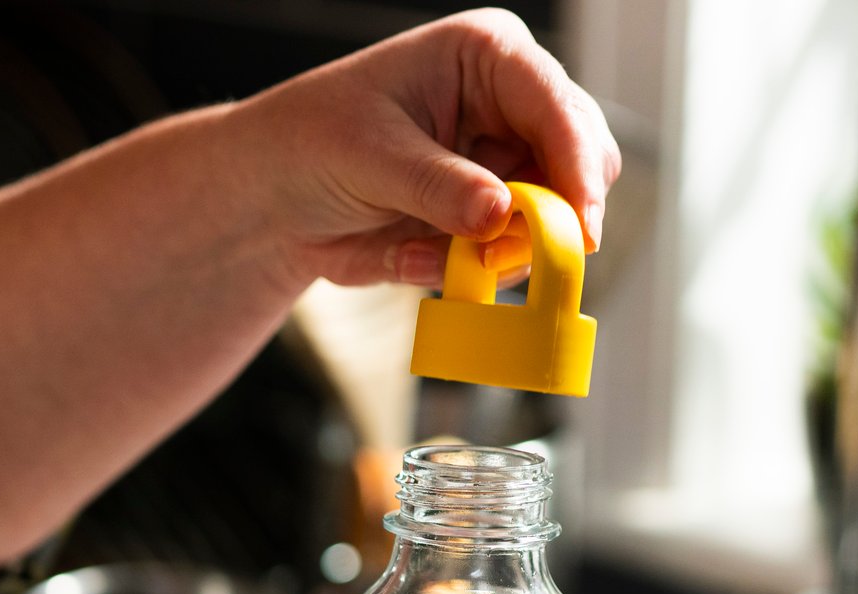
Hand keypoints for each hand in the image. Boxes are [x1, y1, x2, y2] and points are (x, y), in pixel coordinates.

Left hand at [236, 7, 621, 288]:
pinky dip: (465, 272)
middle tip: (500, 254)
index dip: (577, 167)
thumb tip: (502, 214)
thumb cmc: (312, 144)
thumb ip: (438, 187)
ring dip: (500, 253)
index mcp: (486, 57)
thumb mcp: (370, 157)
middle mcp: (508, 108)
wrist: (276, 198)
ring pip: (551, 221)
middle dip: (549, 217)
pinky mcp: (486, 220)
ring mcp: (502, 166)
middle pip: (581, 163)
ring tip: (427, 253)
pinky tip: (410, 255)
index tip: (579, 228)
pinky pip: (506, 259)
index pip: (557, 105)